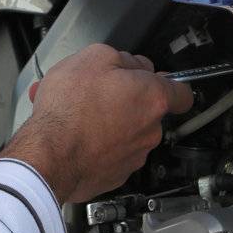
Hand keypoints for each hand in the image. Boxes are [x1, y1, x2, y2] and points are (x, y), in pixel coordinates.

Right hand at [1, 44, 192, 204]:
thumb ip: (121, 58)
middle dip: (124, 99)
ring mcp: (133, 156)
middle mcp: (149, 130)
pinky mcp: (114, 175)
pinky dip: (95, 144)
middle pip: (146, 110)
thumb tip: (131, 64)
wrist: (50, 156)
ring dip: (105, 121)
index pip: (182, 93)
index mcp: (152, 98)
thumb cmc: (71, 109)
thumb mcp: (93, 57)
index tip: (158, 81)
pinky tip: (71, 134)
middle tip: (96, 91)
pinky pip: (110, 154)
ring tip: (73, 112)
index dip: (170, 83)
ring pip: (125, 132)